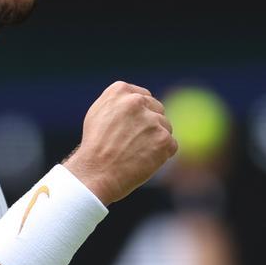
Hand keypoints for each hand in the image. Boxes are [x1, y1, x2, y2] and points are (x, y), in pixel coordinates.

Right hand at [63, 81, 176, 204]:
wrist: (96, 173)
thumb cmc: (94, 147)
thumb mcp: (98, 113)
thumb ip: (119, 103)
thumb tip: (138, 100)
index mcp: (120, 90)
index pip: (143, 97)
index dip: (140, 115)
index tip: (132, 129)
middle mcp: (137, 101)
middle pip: (157, 110)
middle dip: (150, 125)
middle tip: (134, 143)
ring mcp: (152, 120)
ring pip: (166, 127)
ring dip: (156, 140)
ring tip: (136, 153)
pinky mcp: (163, 139)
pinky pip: (171, 145)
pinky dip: (162, 155)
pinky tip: (144, 161)